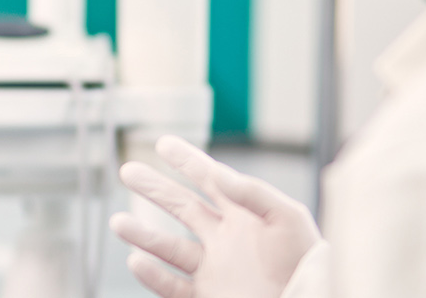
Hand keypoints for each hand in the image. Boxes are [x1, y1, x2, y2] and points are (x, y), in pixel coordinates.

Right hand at [110, 135, 322, 297]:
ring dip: (142, 235)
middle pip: (182, 207)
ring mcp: (214, 269)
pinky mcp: (208, 296)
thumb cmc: (308, 263)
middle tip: (127, 171)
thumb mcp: (288, 218)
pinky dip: (153, 276)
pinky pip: (173, 286)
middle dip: (154, 188)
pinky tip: (136, 261)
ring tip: (117, 223)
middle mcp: (225, 239)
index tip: (163, 142)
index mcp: (245, 215)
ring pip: (170, 248)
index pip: (210, 180)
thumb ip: (252, 192)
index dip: (187, 160)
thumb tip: (216, 172)